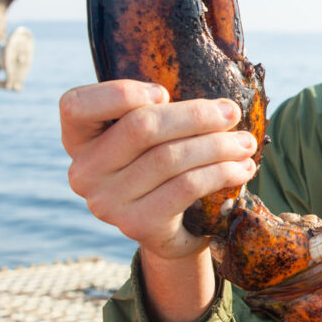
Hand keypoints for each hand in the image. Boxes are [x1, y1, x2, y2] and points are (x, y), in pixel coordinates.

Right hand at [59, 79, 258, 258]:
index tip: (164, 92)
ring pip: (170, 158)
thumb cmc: (160, 167)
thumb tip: (220, 106)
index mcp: (78, 139)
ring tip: (245, 143)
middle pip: (141, 128)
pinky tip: (242, 169)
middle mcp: (84, 172)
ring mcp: (107, 202)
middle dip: (195, 116)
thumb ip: (159, 112)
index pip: (75, 105)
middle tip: (231, 112)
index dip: (120, 93)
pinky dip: (221, 173)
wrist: (168, 229)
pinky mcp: (137, 225)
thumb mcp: (149, 137)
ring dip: (218, 146)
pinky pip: (186, 187)